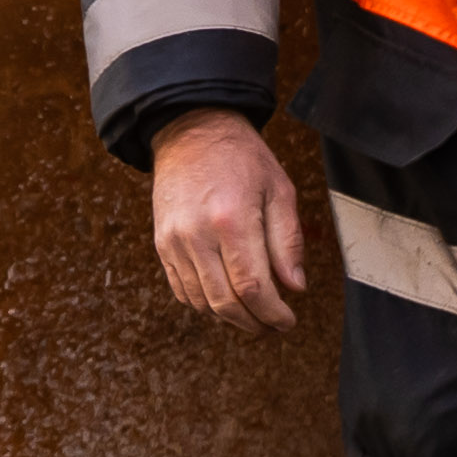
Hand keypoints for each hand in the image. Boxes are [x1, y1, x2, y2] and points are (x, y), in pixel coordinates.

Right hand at [149, 109, 303, 327]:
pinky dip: (205, 303)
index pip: (253, 287)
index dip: (273, 313)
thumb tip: (294, 286)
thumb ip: (287, 241)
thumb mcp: (279, 190)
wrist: (192, 131)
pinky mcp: (161, 244)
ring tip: (252, 314)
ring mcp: (175, 241)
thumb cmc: (240, 158)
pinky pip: (182, 290)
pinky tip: (225, 298)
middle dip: (254, 322)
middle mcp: (198, 235)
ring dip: (230, 317)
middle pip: (225, 303)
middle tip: (272, 325)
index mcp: (232, 220)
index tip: (287, 321)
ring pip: (202, 302)